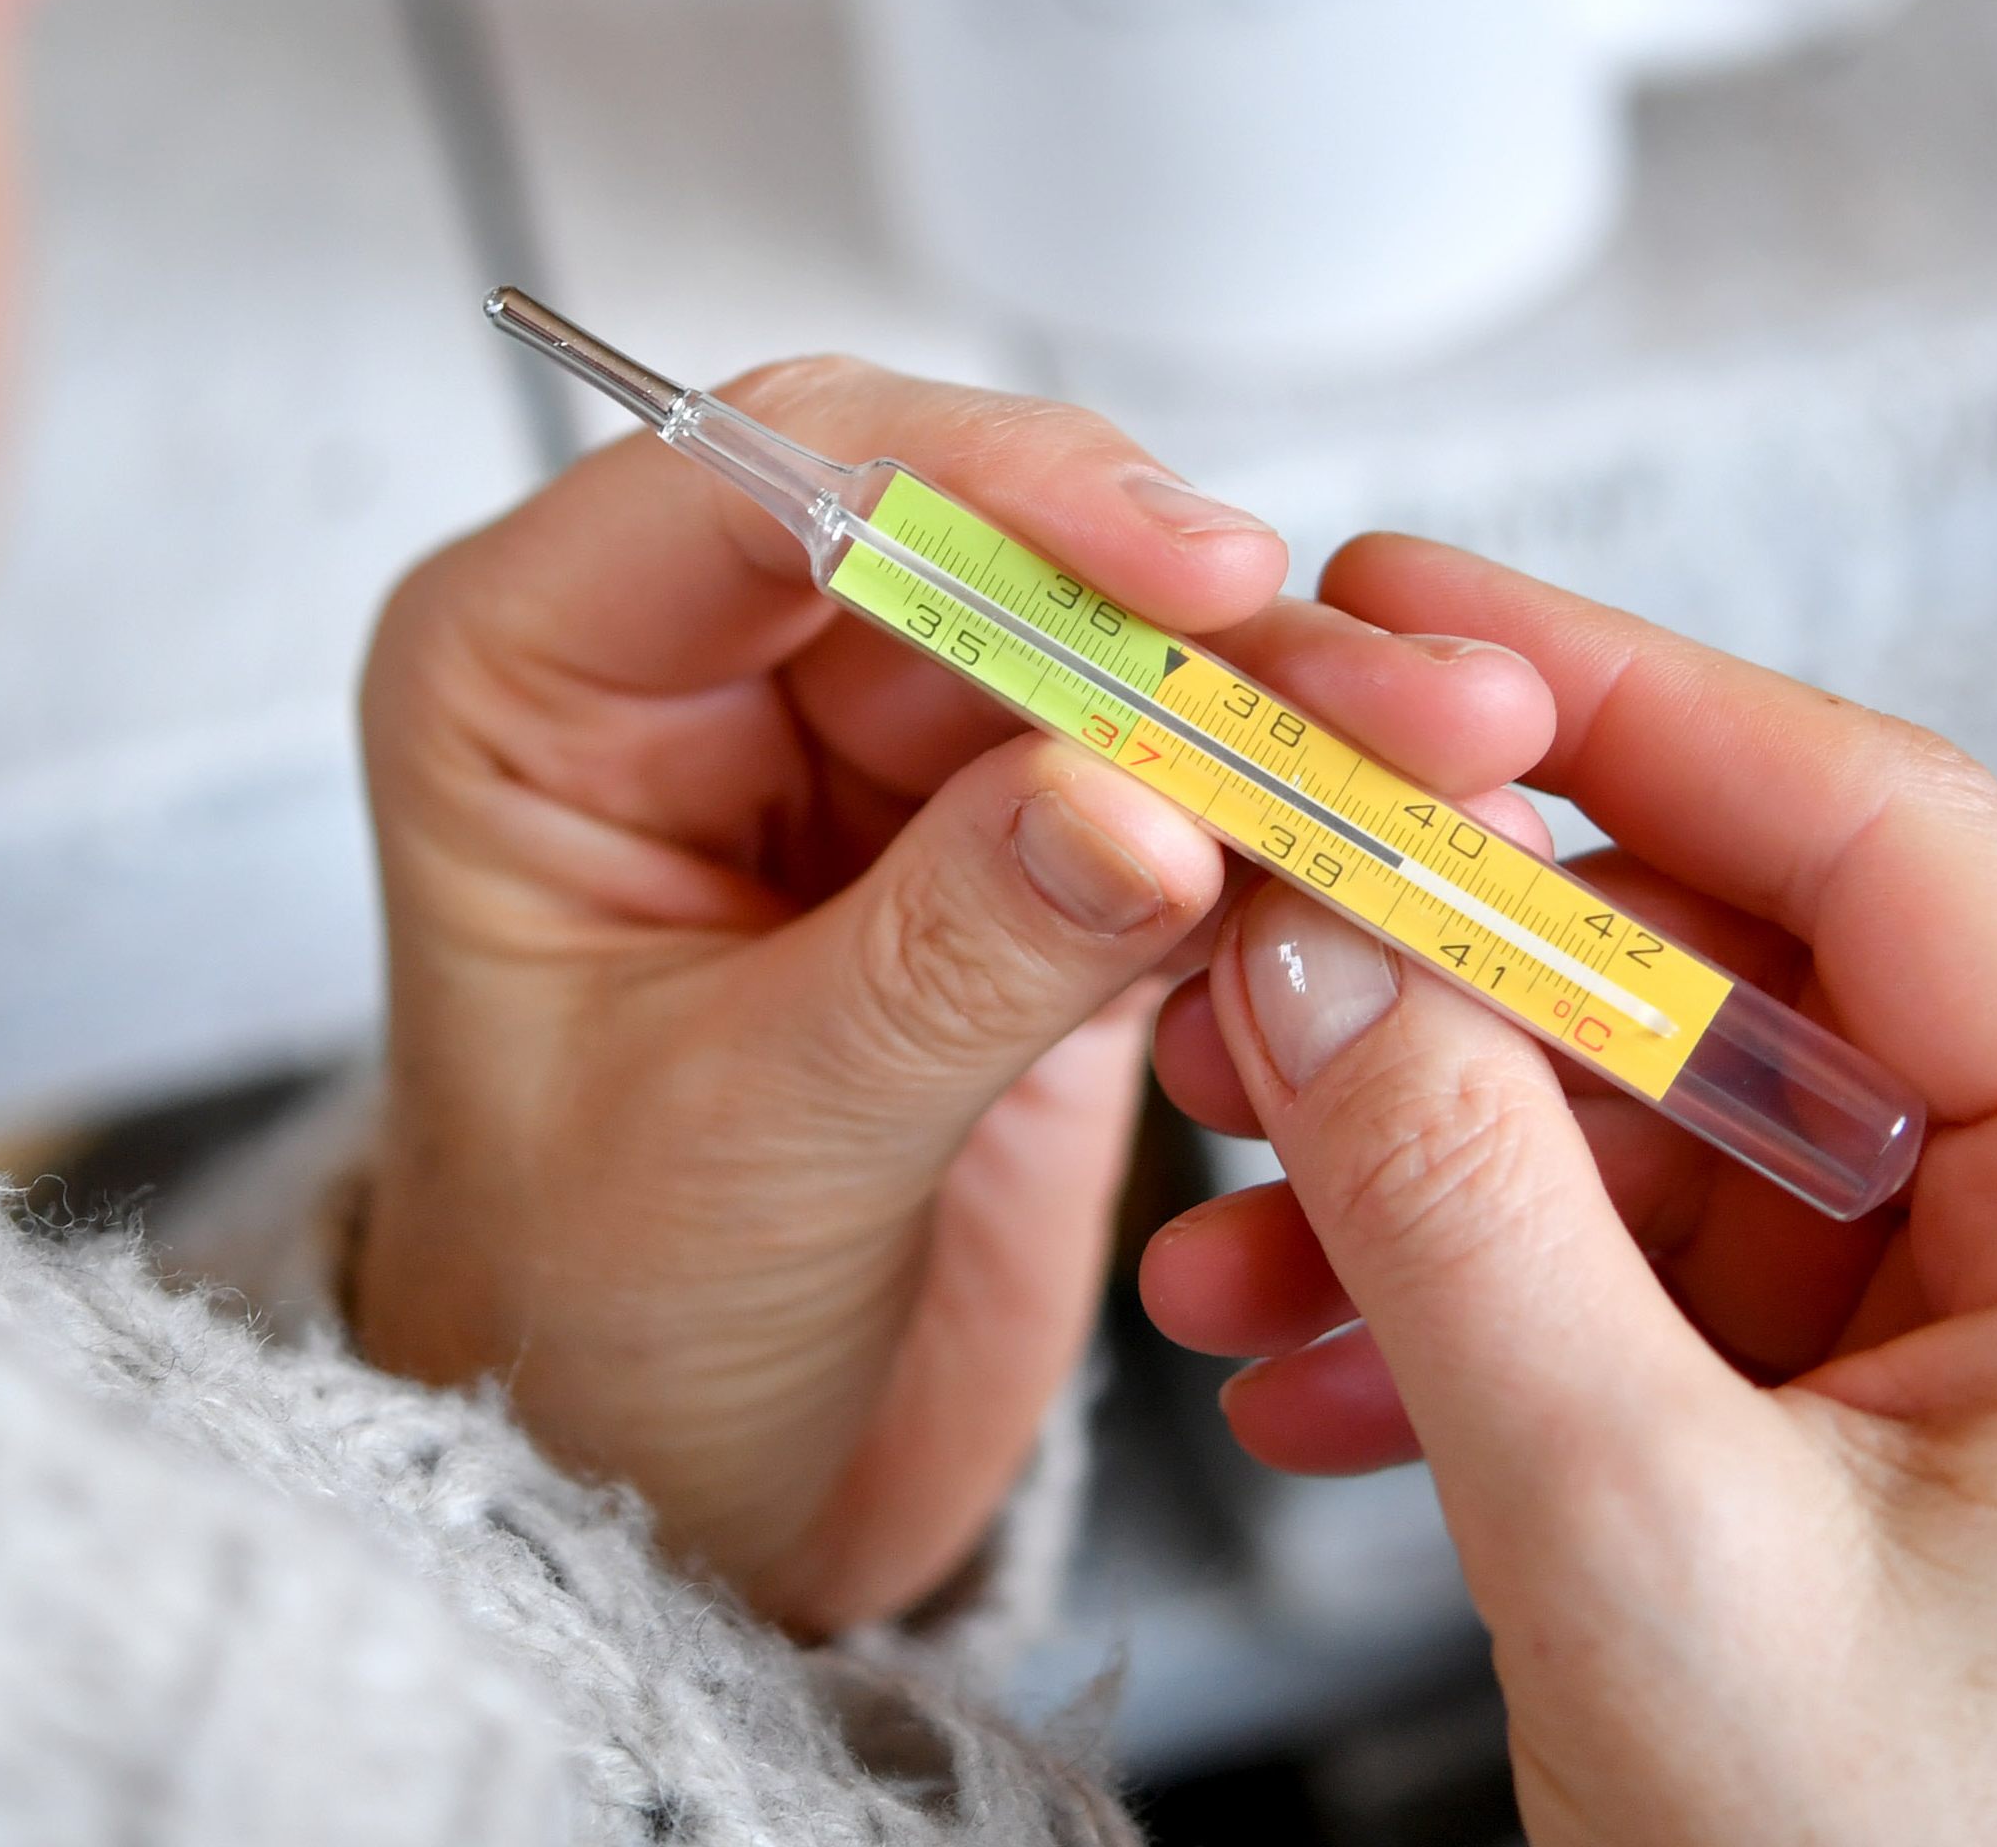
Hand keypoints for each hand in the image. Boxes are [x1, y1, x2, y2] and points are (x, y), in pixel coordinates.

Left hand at [352, 361, 1554, 1632]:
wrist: (650, 1515)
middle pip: (979, 548)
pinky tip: (1421, 856)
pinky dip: (1296, 831)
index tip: (1187, 568)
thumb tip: (1142, 805)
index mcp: (533, 680)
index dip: (988, 488)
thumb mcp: (744, 1146)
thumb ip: (941, 959)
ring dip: (1288, 710)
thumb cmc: (586, 1328)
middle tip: (1401, 693)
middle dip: (1196, 613)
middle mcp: (705, 681)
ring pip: (1107, 658)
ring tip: (1463, 758)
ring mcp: (867, 765)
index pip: (767, 481)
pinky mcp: (1012, 862)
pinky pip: (1177, 793)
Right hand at [1139, 537, 1996, 1844]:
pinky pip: (1650, 1270)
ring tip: (1224, 1196)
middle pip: (1747, 968)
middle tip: (1245, 923)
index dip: (1618, 695)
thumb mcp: (1634, 1539)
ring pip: (1665, 1122)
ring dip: (1424, 1148)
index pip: (1885, 836)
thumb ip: (1454, 1201)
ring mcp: (1995, 1342)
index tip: (1405, 610)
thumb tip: (1306, 931)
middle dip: (1462, 966)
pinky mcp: (1877, 1431)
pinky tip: (1304, 1344)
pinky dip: (1466, 1287)